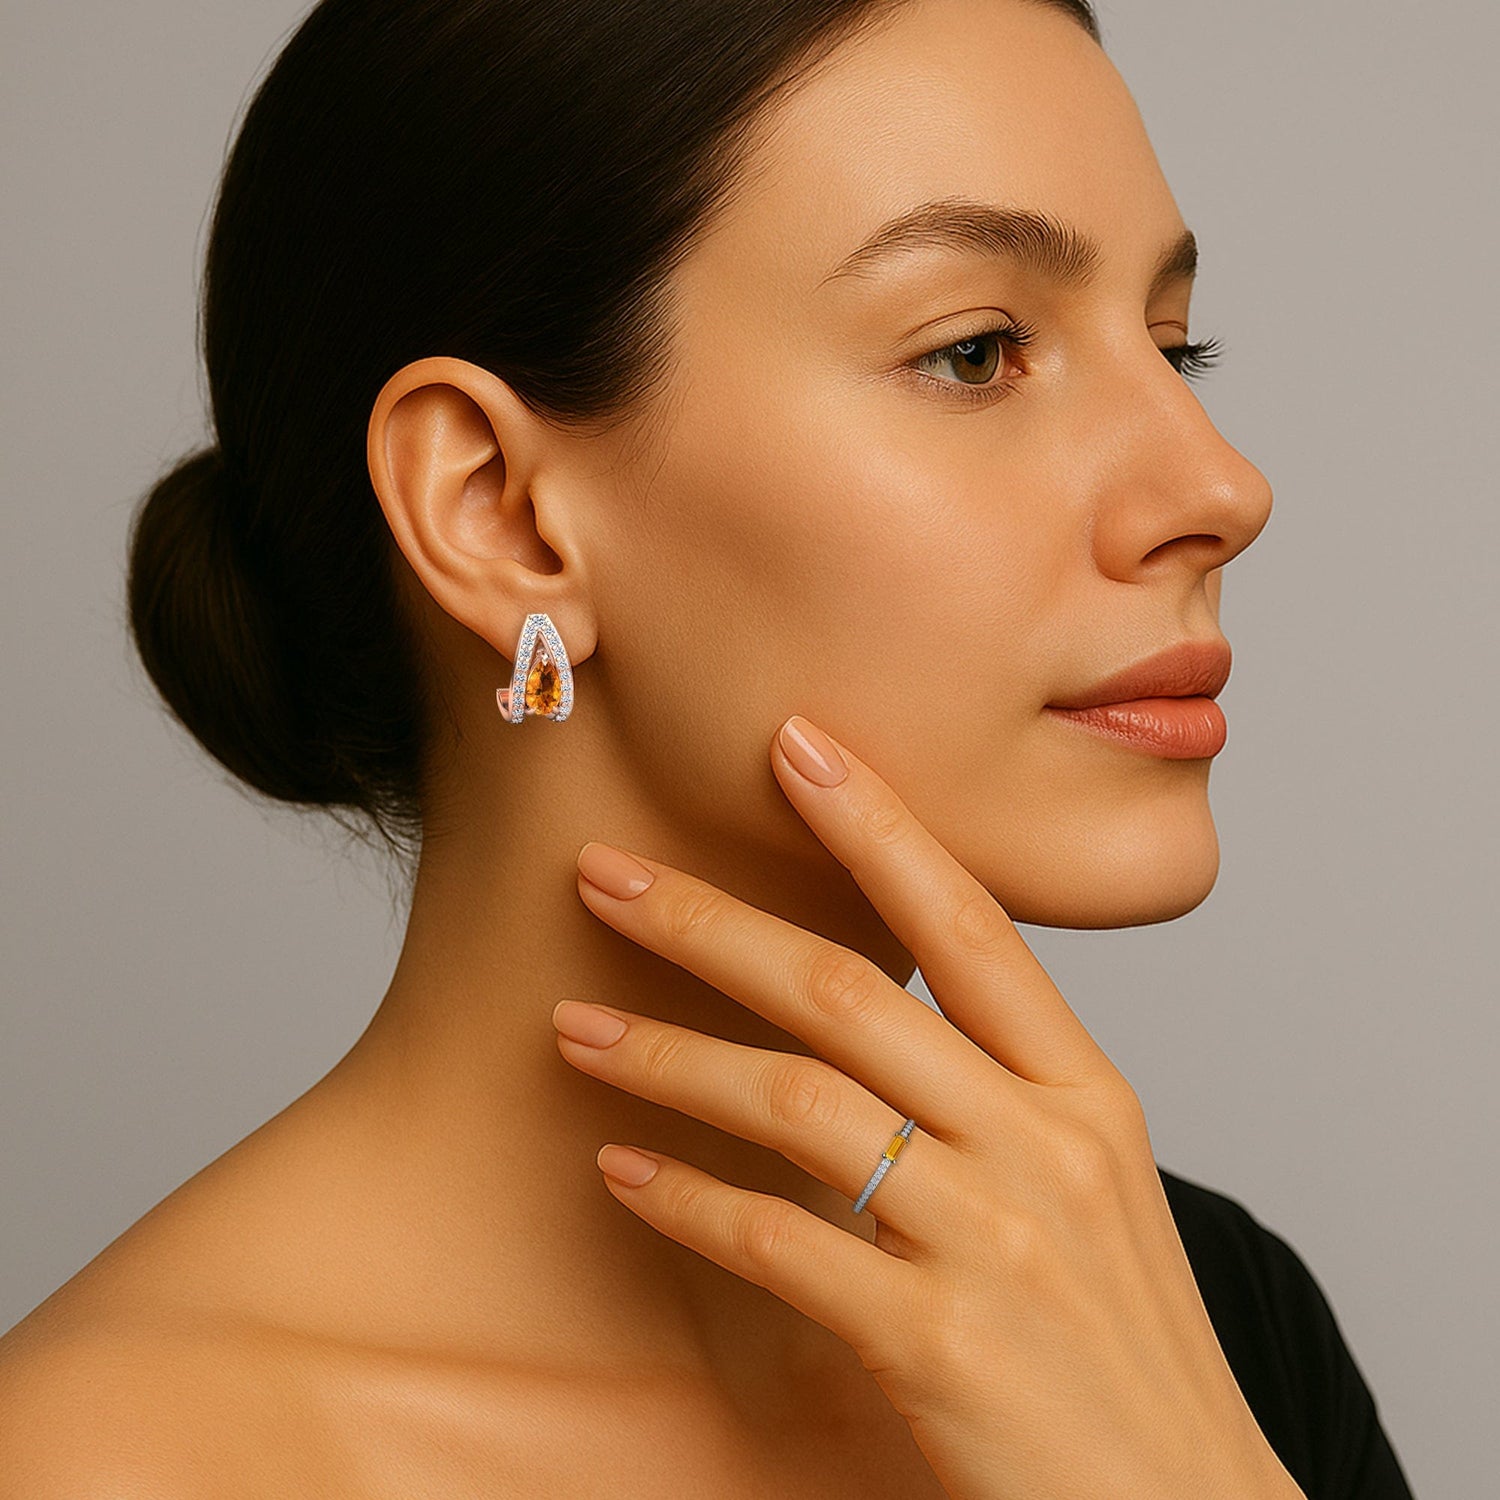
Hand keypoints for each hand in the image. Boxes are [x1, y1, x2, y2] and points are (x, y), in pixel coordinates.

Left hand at [552, 714, 1302, 1499]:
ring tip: (573, 1028)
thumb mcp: (1090, 1186)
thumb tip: (874, 1014)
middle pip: (851, 993)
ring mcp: (996, 1242)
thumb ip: (998, 1091)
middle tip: (608, 874)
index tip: (795, 746)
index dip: (877, 824)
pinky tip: (622, 1170)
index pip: (970, 922)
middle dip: (713, 923)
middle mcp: (1044, 1144)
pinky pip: (783, 1242)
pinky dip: (689, 1199)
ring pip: (800, 1102)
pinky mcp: (941, 1347)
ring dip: (669, 1055)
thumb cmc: (1121, 1346)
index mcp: (1085, 1091)